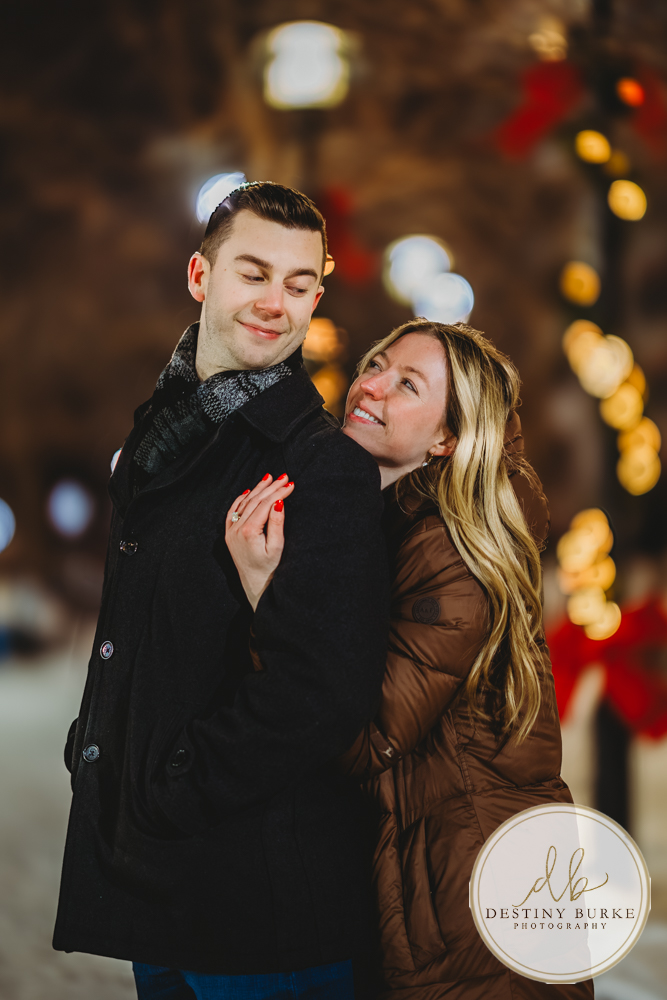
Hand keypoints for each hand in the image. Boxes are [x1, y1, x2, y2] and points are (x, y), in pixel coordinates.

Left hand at [225, 474, 294, 610]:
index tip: (291, 484)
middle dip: (271, 487)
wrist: (254, 584)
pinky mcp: (229, 534)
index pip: (266, 504)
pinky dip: (241, 499)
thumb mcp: (277, 547)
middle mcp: (237, 528)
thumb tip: (279, 502)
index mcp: (249, 531)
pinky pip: (233, 511)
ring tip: (269, 478)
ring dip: (257, 490)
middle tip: (284, 476)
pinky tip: (249, 491)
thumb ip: (277, 524)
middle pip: (255, 501)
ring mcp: (230, 531)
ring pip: (244, 503)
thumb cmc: (269, 568)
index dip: (279, 492)